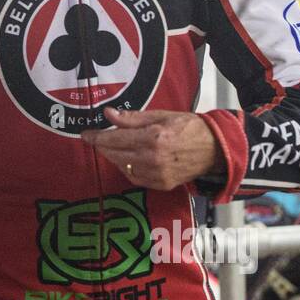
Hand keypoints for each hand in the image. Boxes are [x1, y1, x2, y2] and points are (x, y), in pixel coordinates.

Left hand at [81, 108, 222, 190]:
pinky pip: (134, 177)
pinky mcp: (161, 185)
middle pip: (115, 154)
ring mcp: (157, 174)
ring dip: (114, 157)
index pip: (114, 139)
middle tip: (97, 138)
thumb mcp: (161, 115)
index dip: (97, 137)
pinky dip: (127, 167)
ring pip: (122, 167)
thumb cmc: (189, 127)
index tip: (86, 135)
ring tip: (114, 146)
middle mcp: (153, 159)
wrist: (214, 149)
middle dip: (103, 146)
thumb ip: (132, 117)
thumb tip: (109, 114)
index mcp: (153, 138)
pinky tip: (128, 158)